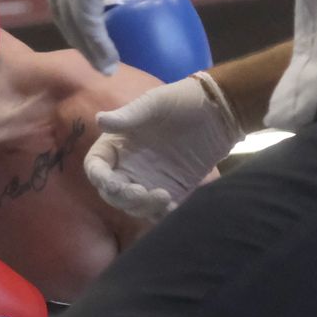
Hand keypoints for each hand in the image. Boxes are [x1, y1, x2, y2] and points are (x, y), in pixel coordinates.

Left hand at [48, 0, 180, 73]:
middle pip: (60, 6)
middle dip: (75, 35)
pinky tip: (109, 60)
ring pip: (71, 18)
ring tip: (105, 66)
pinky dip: (97, 45)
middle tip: (95, 56)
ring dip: (87, 47)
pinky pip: (86, 21)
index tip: (87, 32)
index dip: (71, 13)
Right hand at [84, 73, 242, 219]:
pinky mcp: (172, 190)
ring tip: (165, 197)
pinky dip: (163, 216)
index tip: (112, 183)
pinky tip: (175, 208)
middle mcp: (129, 166)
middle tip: (142, 193)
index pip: (96, 166)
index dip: (99, 177)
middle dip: (123, 198)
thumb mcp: (154, 103)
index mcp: (117, 144)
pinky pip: (160, 212)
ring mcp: (150, 180)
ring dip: (143, 208)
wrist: (220, 110)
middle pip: (112, 193)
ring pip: (134, 206)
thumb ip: (128, 116)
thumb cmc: (182, 100)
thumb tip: (99, 120)